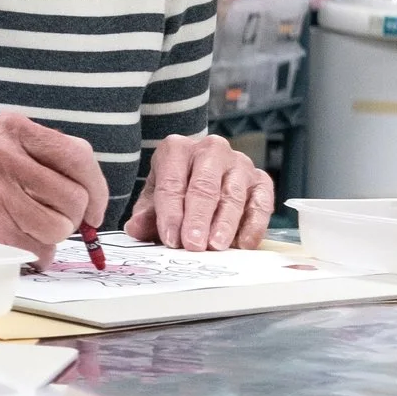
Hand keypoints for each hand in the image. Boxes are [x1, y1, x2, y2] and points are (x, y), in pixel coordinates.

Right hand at [0, 112, 107, 260]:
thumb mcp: (5, 151)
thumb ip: (49, 161)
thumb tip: (95, 202)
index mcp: (11, 129)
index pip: (79, 156)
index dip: (96, 190)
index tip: (93, 209)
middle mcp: (0, 154)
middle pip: (74, 197)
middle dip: (69, 218)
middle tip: (46, 219)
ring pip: (59, 227)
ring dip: (50, 237)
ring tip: (24, 228)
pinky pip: (38, 249)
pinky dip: (34, 253)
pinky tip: (12, 241)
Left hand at [125, 133, 273, 250]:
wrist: (201, 171)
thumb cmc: (174, 186)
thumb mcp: (153, 197)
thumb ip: (146, 215)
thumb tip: (135, 229)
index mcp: (177, 149)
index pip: (171, 183)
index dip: (170, 214)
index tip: (170, 239)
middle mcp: (211, 150)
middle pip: (204, 187)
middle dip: (198, 219)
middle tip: (193, 245)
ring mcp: (239, 163)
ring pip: (233, 195)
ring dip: (225, 223)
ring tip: (216, 246)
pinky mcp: (261, 179)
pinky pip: (261, 203)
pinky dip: (253, 225)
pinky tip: (243, 243)